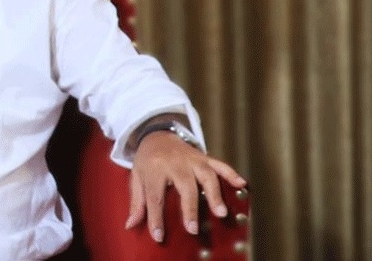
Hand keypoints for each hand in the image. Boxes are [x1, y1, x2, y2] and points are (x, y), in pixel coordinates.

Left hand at [125, 132, 246, 241]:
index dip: (156, 217)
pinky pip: (219, 164)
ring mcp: (192, 158)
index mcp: (154, 168)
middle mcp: (174, 162)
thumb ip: (136, 201)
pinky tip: (241, 184)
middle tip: (192, 229)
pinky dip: (231, 173)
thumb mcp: (136, 177)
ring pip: (205, 174)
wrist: (157, 134)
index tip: (158, 236)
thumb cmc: (147, 161)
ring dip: (214, 194)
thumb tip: (130, 224)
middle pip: (184, 185)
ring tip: (221, 213)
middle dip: (189, 207)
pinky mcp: (204, 156)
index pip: (154, 196)